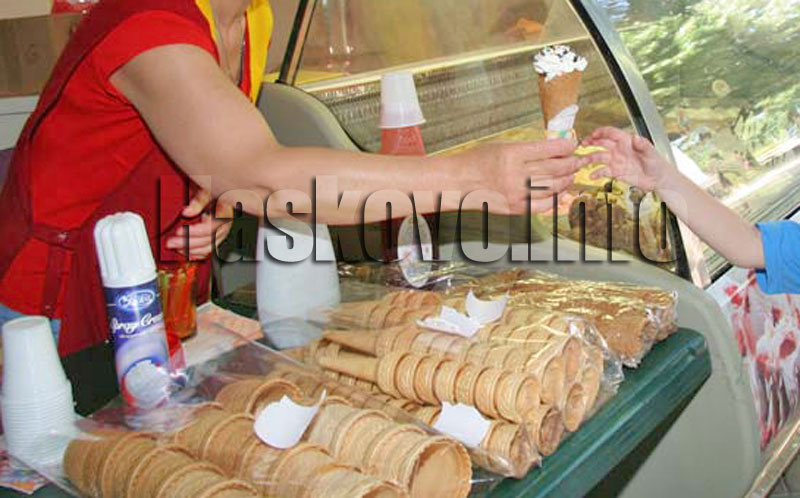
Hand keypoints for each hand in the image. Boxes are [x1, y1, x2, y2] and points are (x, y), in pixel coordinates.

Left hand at [165, 190, 232, 259]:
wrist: (221, 193)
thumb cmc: (215, 191)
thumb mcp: (207, 190)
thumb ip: (198, 201)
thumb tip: (187, 212)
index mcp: (224, 214)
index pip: (209, 228)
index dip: (193, 232)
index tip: (178, 231)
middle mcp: (225, 226)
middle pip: (207, 241)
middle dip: (187, 243)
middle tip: (170, 242)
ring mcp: (222, 234)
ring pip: (208, 248)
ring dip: (190, 250)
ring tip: (175, 247)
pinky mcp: (217, 239)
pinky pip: (208, 251)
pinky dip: (196, 254)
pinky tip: (184, 252)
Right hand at [463, 139, 593, 213]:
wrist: (456, 183)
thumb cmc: (476, 161)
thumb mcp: (500, 146)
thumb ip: (526, 148)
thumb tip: (552, 149)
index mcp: (511, 154)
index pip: (549, 149)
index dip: (566, 147)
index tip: (572, 145)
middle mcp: (515, 174)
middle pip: (554, 168)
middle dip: (571, 163)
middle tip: (577, 160)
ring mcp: (515, 193)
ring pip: (552, 187)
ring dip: (566, 180)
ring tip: (570, 175)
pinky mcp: (514, 208)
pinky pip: (542, 205)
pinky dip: (555, 199)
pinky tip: (560, 193)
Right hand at [581, 127, 674, 191]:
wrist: (658, 179)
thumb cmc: (656, 163)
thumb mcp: (651, 153)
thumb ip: (643, 145)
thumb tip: (636, 138)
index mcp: (626, 142)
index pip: (611, 133)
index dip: (601, 132)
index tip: (593, 134)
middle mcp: (619, 150)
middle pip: (601, 143)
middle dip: (591, 142)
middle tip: (582, 144)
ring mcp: (616, 161)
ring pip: (599, 157)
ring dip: (589, 158)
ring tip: (581, 161)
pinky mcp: (615, 172)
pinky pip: (602, 171)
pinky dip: (596, 173)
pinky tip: (592, 176)